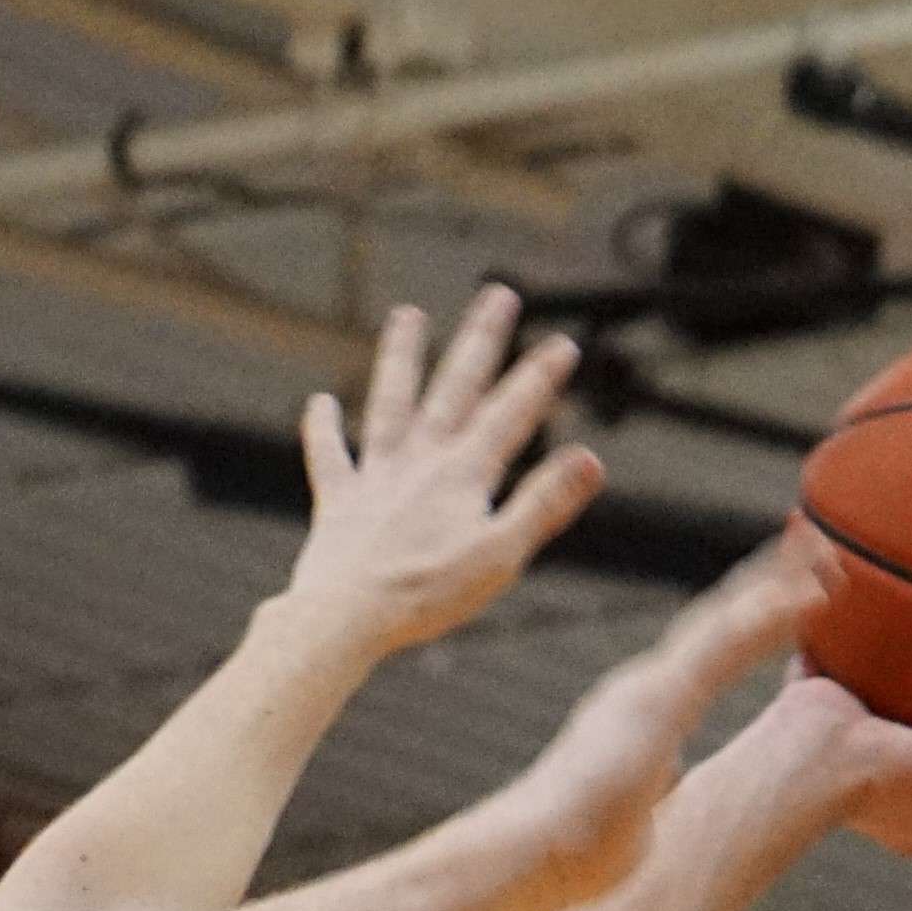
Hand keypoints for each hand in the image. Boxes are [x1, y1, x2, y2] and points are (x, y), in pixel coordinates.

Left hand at [280, 285, 607, 661]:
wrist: (346, 616)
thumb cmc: (428, 595)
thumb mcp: (501, 555)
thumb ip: (543, 503)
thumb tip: (590, 459)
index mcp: (464, 474)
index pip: (511, 414)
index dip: (539, 378)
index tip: (563, 343)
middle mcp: (419, 461)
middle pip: (455, 388)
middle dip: (480, 340)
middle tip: (498, 294)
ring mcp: (376, 476)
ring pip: (391, 402)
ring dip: (402, 358)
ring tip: (408, 314)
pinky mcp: (340, 500)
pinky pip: (331, 456)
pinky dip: (323, 429)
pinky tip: (321, 403)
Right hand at [492, 543, 833, 910]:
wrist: (535, 857)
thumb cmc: (576, 855)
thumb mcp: (633, 813)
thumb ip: (652, 785)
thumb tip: (664, 784)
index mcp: (645, 708)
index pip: (709, 649)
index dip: (748, 611)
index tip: (789, 584)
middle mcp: (647, 684)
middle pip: (719, 617)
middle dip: (767, 575)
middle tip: (814, 536)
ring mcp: (652, 688)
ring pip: (726, 620)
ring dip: (777, 582)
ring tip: (826, 548)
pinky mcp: (659, 703)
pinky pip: (722, 651)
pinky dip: (765, 620)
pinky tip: (808, 596)